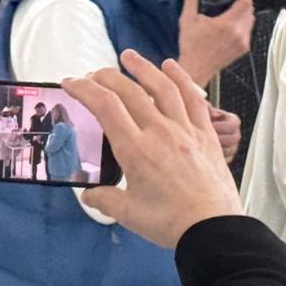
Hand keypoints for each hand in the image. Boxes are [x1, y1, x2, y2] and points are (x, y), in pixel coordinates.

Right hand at [63, 50, 241, 248]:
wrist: (213, 229)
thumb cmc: (171, 223)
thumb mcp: (129, 214)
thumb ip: (104, 199)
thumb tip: (89, 194)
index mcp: (135, 150)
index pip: (104, 106)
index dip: (84, 89)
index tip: (71, 83)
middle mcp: (159, 132)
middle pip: (129, 91)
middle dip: (106, 76)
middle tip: (94, 74)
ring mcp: (185, 130)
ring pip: (162, 87)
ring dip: (143, 67)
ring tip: (128, 56)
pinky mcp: (205, 135)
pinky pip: (193, 98)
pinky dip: (181, 79)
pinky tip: (171, 67)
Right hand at [176, 0, 253, 83]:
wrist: (195, 68)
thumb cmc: (191, 47)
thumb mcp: (188, 19)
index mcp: (227, 25)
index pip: (245, 2)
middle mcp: (238, 34)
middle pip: (250, 10)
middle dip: (244, 0)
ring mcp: (242, 43)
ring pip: (251, 21)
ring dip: (245, 12)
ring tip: (234, 8)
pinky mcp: (242, 50)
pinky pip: (248, 32)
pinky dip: (244, 24)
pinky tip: (233, 24)